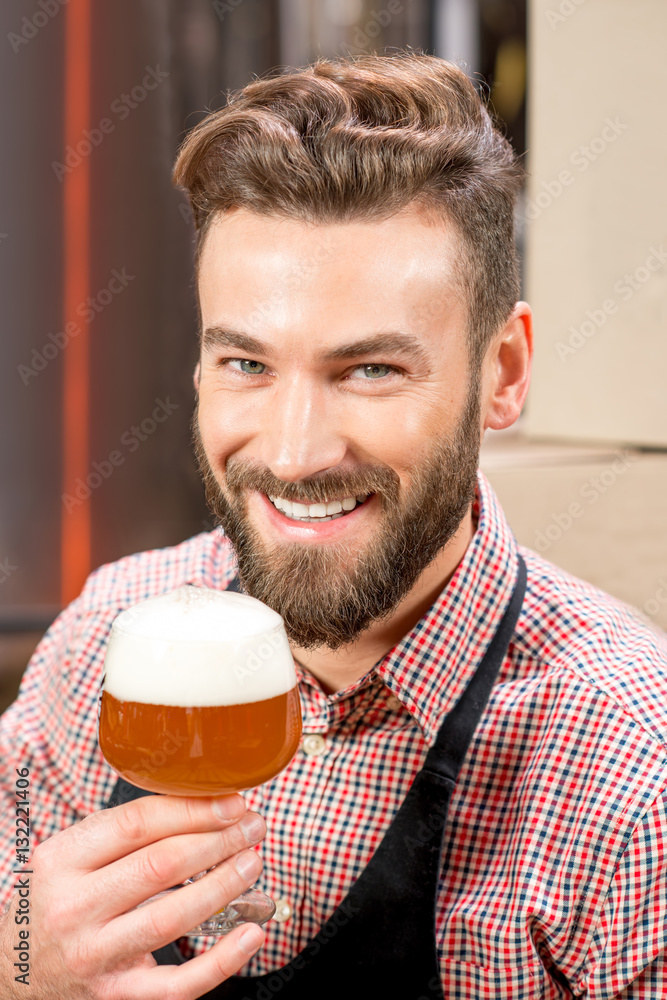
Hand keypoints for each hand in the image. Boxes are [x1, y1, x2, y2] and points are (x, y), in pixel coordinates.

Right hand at [0, 794, 266, 998]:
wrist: (12, 971)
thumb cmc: (57, 901)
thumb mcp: (72, 856)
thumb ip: (124, 832)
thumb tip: (204, 803)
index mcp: (62, 859)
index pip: (137, 823)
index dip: (193, 809)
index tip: (232, 802)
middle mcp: (73, 906)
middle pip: (161, 865)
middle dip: (218, 841)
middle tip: (252, 826)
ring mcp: (94, 955)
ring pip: (171, 917)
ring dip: (223, 886)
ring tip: (252, 863)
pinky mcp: (115, 996)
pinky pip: (176, 984)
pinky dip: (221, 961)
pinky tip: (251, 934)